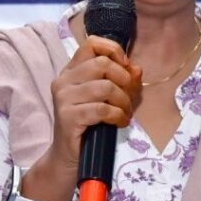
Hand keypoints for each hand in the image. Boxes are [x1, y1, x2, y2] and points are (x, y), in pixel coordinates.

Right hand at [47, 36, 141, 181]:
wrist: (69, 157)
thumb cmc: (89, 125)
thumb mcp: (108, 99)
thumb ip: (122, 81)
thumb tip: (137, 69)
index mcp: (71, 71)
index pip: (91, 43)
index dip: (113, 50)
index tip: (125, 67)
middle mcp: (64, 80)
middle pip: (102, 64)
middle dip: (124, 80)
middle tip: (129, 97)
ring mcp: (63, 98)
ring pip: (105, 87)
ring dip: (123, 101)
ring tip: (125, 113)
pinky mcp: (68, 116)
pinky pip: (102, 109)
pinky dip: (118, 115)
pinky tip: (120, 122)